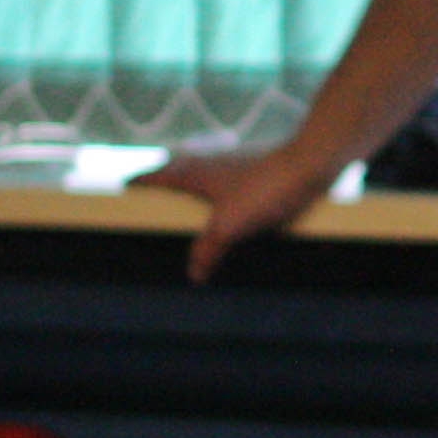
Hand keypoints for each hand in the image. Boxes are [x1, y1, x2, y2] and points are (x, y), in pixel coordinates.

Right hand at [131, 147, 337, 283]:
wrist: (310, 163)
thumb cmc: (265, 190)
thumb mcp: (229, 227)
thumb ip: (207, 251)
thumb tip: (193, 274)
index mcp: (197, 174)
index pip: (160, 175)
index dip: (142, 180)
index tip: (127, 184)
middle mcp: (213, 163)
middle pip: (180, 167)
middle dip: (165, 176)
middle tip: (153, 185)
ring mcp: (238, 164)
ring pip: (206, 168)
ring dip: (194, 178)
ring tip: (190, 195)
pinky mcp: (261, 170)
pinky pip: (232, 177)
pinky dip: (222, 186)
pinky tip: (234, 198)